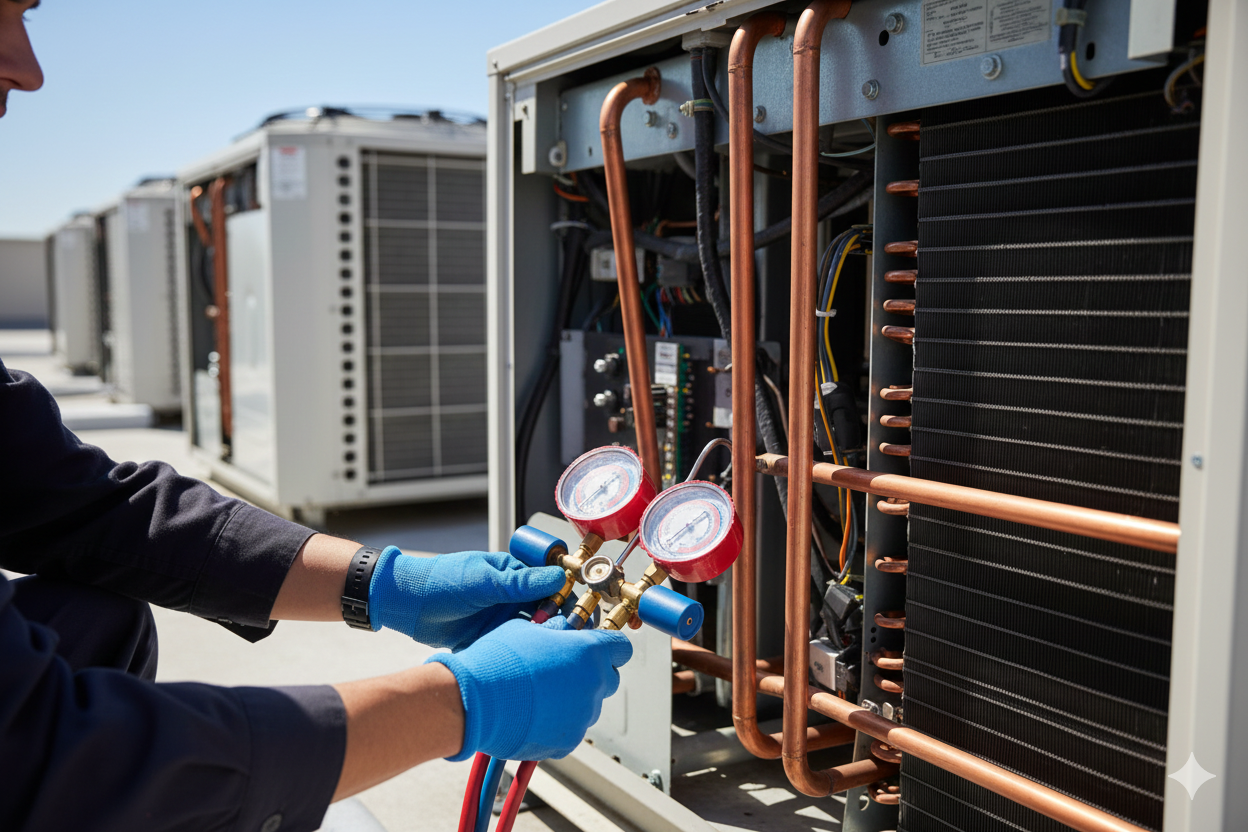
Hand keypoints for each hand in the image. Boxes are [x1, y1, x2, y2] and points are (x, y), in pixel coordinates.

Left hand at [368, 547, 566, 650]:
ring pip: (530, 631)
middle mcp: (510, 596)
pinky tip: (532, 662)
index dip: (565, 600)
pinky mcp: (489, 637)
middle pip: (545, 611)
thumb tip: (557, 578)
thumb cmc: (440, 581)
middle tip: (568, 639)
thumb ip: (519, 583)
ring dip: (541, 640)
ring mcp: (499, 617)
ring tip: (554, 654)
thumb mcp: (483, 581)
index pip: (550, 586)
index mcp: (512, 574)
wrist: (405, 604)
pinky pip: (512, 645)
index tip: (577, 616)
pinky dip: (522, 652)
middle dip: (557, 624)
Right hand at [427, 617, 631, 760]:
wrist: (472, 702)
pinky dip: (559, 722)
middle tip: (563, 669)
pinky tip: (533, 713)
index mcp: (588, 652)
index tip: (596, 646)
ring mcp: (582, 716)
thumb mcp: (528, 629)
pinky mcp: (567, 742)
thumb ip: (555, 630)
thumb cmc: (497, 660)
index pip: (621, 647)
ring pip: (589, 705)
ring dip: (574, 698)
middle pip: (609, 678)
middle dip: (592, 673)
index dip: (609, 645)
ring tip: (540, 693)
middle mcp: (593, 685)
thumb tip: (563, 629)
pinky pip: (571, 728)